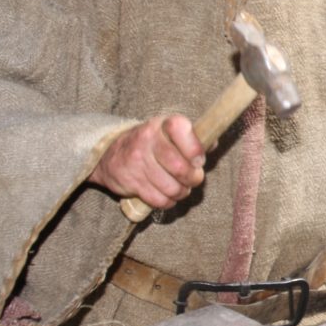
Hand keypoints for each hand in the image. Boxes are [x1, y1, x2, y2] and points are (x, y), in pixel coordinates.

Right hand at [90, 114, 205, 208]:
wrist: (112, 153)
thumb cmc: (153, 143)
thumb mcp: (170, 133)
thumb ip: (194, 137)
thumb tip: (212, 143)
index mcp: (162, 124)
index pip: (180, 128)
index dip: (194, 148)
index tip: (199, 160)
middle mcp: (147, 139)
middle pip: (179, 167)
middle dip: (193, 178)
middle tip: (194, 178)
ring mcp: (137, 160)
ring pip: (170, 187)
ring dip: (181, 192)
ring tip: (180, 187)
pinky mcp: (130, 180)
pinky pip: (158, 199)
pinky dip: (167, 201)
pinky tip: (166, 194)